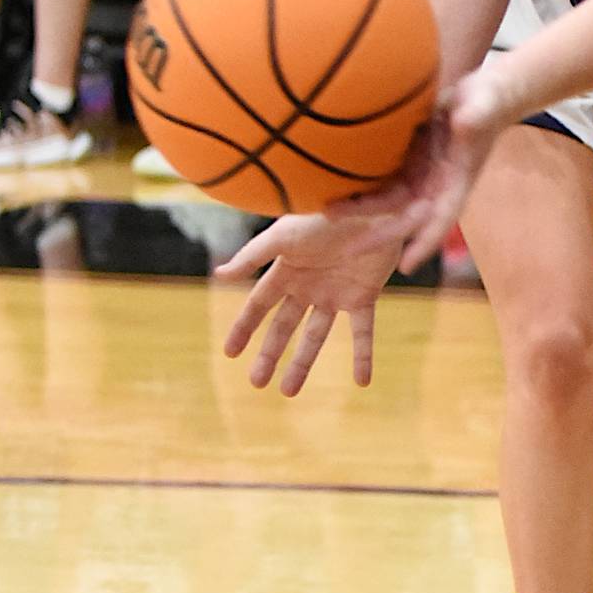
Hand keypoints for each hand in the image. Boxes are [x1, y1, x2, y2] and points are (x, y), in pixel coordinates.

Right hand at [215, 210, 404, 395]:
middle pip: (283, 327)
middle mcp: (308, 286)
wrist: (374, 202)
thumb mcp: (286, 233)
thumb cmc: (326, 212)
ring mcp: (335, 293)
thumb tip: (219, 275)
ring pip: (316, 336)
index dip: (244, 328)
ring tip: (289, 391)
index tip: (229, 353)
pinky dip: (363, 357)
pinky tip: (362, 382)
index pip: (259, 306)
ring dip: (303, 363)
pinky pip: (361, 332)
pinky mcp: (364, 296)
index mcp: (286, 270)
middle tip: (257, 383)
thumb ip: (254, 255)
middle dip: (269, 354)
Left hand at [341, 63, 513, 272]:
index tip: (407, 266)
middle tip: (349, 249)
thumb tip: (464, 121)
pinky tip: (334, 185)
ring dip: (361, 209)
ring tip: (328, 211)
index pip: (443, 218)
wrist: (482, 96)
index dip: (425, 243)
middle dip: (379, 235)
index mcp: (457, 181)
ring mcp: (421, 175)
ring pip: (388, 201)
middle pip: (405, 218)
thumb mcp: (485, 105)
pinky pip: (383, 180)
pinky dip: (362, 188)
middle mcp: (437, 186)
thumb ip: (476, 116)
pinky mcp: (408, 162)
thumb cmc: (489, 102)